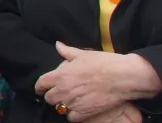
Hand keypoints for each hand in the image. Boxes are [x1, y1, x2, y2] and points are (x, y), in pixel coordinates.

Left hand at [37, 43, 161, 120]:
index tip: (42, 88)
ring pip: (59, 109)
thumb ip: (67, 52)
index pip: (41, 84)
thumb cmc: (102, 63)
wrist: (121, 77)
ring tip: (69, 102)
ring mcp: (74, 103)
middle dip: (52, 96)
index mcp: (60, 76)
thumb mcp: (82, 54)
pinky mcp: (85, 112)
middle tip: (59, 94)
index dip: (40, 87)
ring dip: (63, 105)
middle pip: (49, 99)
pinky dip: (73, 115)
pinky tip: (78, 110)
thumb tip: (58, 45)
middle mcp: (64, 90)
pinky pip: (72, 118)